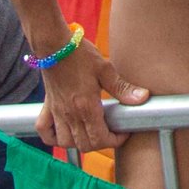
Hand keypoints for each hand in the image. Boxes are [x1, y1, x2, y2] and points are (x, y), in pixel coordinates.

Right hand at [35, 37, 148, 156]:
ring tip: (91, 132)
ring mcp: (56, 112)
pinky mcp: (47, 107)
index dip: (115, 141)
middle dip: (101, 143)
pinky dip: (53, 137)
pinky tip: (64, 132)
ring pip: (66, 143)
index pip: (100, 139)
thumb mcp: (105, 69)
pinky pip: (44, 131)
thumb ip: (122, 88)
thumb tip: (143, 97)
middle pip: (84, 145)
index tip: (123, 132)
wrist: (54, 44)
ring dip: (79, 143)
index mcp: (86, 106)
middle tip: (111, 131)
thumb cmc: (79, 54)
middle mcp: (69, 114)